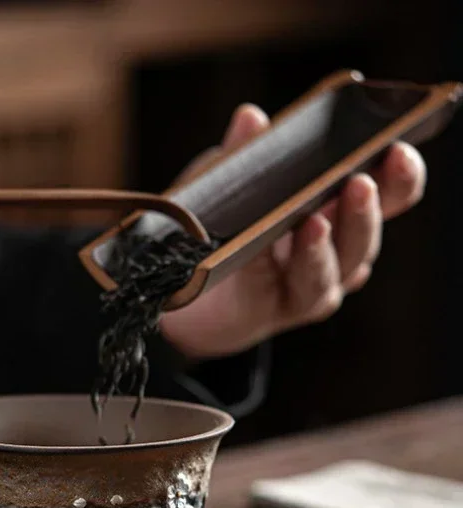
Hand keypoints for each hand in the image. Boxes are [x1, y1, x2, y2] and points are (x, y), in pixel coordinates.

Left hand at [159, 104, 426, 358]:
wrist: (184, 288)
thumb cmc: (221, 226)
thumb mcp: (228, 183)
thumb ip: (243, 156)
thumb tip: (252, 119)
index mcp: (339, 209)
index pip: (389, 193)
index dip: (400, 176)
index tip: (398, 149)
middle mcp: (337, 252)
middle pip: (366, 234)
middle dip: (365, 209)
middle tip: (359, 183)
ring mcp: (313, 285)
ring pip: (336, 270)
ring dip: (326, 245)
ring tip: (314, 222)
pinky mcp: (281, 310)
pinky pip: (293, 288)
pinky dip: (282, 268)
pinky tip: (267, 250)